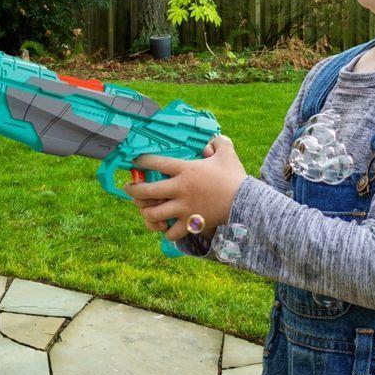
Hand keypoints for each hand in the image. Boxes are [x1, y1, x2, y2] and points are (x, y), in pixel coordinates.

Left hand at [123, 135, 246, 242]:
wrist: (246, 203)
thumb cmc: (234, 177)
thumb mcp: (227, 153)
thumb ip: (218, 142)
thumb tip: (211, 141)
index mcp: (185, 169)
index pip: (155, 162)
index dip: (141, 161)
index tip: (134, 162)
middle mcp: (180, 189)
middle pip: (147, 191)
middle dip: (133, 190)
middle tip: (128, 188)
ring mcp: (184, 208)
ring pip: (154, 214)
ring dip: (146, 213)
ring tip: (144, 210)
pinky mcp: (190, 224)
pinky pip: (171, 233)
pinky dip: (165, 232)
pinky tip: (165, 228)